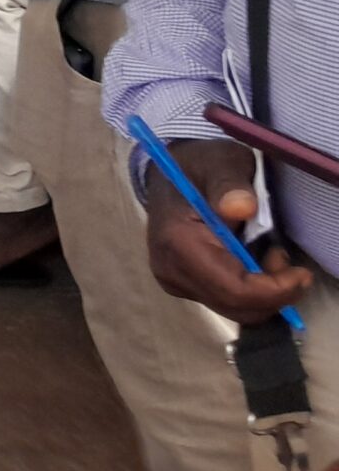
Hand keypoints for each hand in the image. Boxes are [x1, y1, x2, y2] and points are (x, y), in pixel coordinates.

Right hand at [146, 137, 313, 322]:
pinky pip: (223, 301)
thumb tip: (241, 207)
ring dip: (263, 291)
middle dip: (272, 292)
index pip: (232, 290)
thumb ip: (231, 183)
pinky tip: (253, 262)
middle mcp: (170, 269)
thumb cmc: (201, 166)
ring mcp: (172, 279)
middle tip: (287, 261)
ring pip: (232, 308)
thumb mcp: (222, 162)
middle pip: (234, 305)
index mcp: (177, 242)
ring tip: (271, 257)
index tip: (301, 273)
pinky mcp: (179, 283)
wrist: (168, 173)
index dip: (273, 290)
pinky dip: (249, 290)